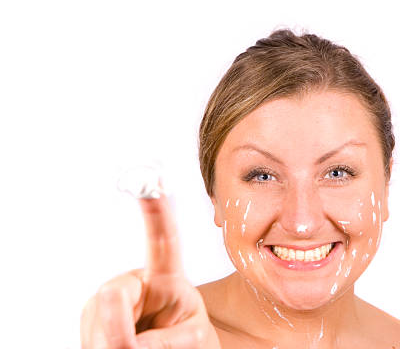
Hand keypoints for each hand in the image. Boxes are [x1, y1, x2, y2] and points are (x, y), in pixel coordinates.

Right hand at [80, 189, 221, 348]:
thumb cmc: (191, 339)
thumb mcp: (192, 338)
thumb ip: (165, 340)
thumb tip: (127, 345)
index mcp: (167, 278)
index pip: (163, 242)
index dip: (157, 213)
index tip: (153, 186)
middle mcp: (134, 282)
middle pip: (111, 296)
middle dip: (117, 330)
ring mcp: (108, 301)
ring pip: (96, 328)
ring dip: (109, 347)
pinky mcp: (92, 320)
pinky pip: (88, 341)